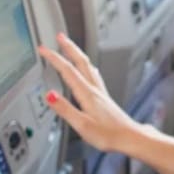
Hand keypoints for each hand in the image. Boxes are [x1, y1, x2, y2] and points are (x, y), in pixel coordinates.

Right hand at [39, 33, 145, 152]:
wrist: (129, 137)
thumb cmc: (108, 134)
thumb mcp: (82, 125)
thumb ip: (65, 109)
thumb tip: (50, 95)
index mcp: (87, 94)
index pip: (67, 70)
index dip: (54, 58)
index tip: (43, 49)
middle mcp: (95, 90)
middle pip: (81, 61)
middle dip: (69, 47)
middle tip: (60, 36)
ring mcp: (101, 92)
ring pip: (89, 66)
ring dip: (78, 54)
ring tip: (71, 47)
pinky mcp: (105, 98)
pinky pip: (94, 75)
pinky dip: (88, 66)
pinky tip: (89, 69)